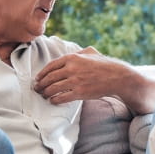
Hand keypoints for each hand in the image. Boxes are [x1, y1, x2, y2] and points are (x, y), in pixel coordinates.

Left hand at [34, 47, 154, 113]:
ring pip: (53, 88)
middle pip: (49, 78)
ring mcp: (75, 81)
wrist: (118, 77)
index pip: (50, 66)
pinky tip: (52, 101)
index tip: (37, 79)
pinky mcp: (79, 92)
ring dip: (45, 93)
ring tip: (43, 95)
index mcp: (72, 58)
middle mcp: (71, 68)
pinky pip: (61, 97)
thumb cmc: (105, 65)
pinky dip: (54, 100)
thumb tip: (72, 52)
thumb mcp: (91, 52)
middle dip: (40, 84)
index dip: (41, 74)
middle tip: (37, 89)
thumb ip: (79, 52)